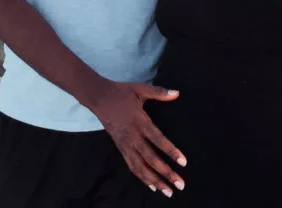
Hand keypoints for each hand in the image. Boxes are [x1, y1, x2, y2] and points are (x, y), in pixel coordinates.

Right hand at [91, 81, 186, 196]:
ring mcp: (125, 144)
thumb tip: (177, 93)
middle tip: (180, 184)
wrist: (98, 98)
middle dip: (166, 172)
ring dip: (155, 180)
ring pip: (140, 167)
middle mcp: (132, 136)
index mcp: (139, 121)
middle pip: (150, 158)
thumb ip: (159, 93)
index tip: (183, 162)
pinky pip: (131, 166)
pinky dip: (142, 177)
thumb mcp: (140, 89)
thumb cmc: (121, 93)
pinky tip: (152, 186)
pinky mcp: (120, 148)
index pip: (157, 139)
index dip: (170, 151)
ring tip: (168, 191)